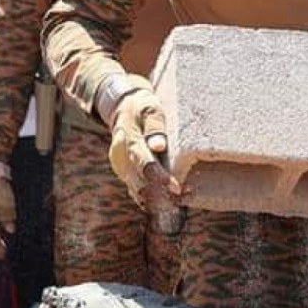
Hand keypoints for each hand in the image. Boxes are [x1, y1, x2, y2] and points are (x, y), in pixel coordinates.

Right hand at [108, 86, 185, 208]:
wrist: (124, 109)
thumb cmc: (141, 107)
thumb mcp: (149, 108)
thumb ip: (154, 127)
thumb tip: (159, 146)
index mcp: (126, 142)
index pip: (142, 162)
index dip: (159, 176)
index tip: (176, 187)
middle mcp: (121, 160)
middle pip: (140, 183)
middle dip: (163, 194)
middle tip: (186, 195)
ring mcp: (122, 169)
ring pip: (140, 192)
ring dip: (161, 200)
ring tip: (185, 197)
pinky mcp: (128, 175)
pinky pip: (140, 192)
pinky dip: (156, 199)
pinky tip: (175, 200)